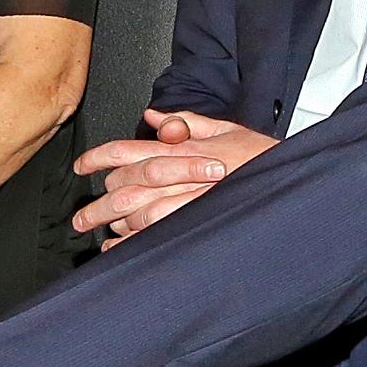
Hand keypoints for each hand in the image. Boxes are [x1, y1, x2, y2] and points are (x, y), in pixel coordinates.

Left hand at [70, 109, 273, 243]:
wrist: (285, 177)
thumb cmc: (258, 156)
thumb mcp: (224, 129)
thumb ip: (186, 122)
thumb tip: (154, 117)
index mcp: (181, 147)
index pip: (128, 149)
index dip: (99, 158)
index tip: (82, 167)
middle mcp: (178, 171)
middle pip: (125, 186)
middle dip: (98, 205)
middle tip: (81, 218)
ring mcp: (186, 197)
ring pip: (136, 211)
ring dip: (114, 224)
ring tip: (98, 235)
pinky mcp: (194, 219)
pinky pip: (155, 232)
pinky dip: (134, 242)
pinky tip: (120, 249)